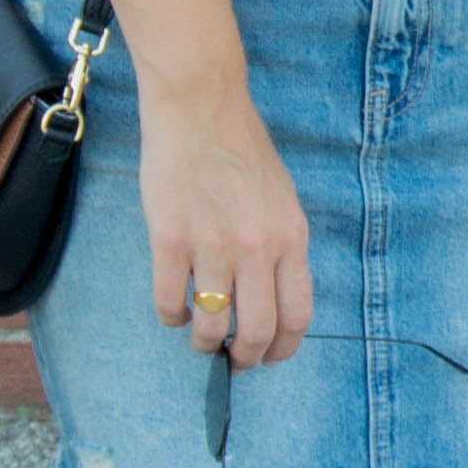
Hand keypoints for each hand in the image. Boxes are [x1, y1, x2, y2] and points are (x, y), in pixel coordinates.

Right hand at [139, 79, 312, 366]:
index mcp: (291, 238)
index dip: (283, 348)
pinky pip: (170, 302)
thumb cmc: (241, 150)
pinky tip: (174, 309)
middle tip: (232, 359)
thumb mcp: (283, 199)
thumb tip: (272, 297)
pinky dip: (171, 317)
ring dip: (204, 343)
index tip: (269, 357)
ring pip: (211, 325)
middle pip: (257, 330)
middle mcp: (257, 248)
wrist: (200, 108)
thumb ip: (282, 247)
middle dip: (245, 357)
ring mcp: (213, 246)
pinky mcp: (171, 240)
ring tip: (199, 337)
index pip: (297, 315)